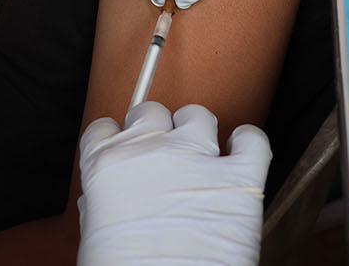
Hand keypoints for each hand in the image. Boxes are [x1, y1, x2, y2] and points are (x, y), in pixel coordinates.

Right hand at [77, 102, 269, 265]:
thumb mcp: (95, 235)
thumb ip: (105, 203)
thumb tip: (113, 196)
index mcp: (107, 166)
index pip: (103, 129)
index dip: (115, 137)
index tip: (123, 144)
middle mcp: (152, 152)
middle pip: (151, 112)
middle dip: (155, 126)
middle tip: (161, 146)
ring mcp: (198, 159)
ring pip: (198, 115)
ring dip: (197, 126)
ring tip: (200, 144)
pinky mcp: (240, 176)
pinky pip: (253, 141)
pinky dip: (249, 140)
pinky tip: (242, 146)